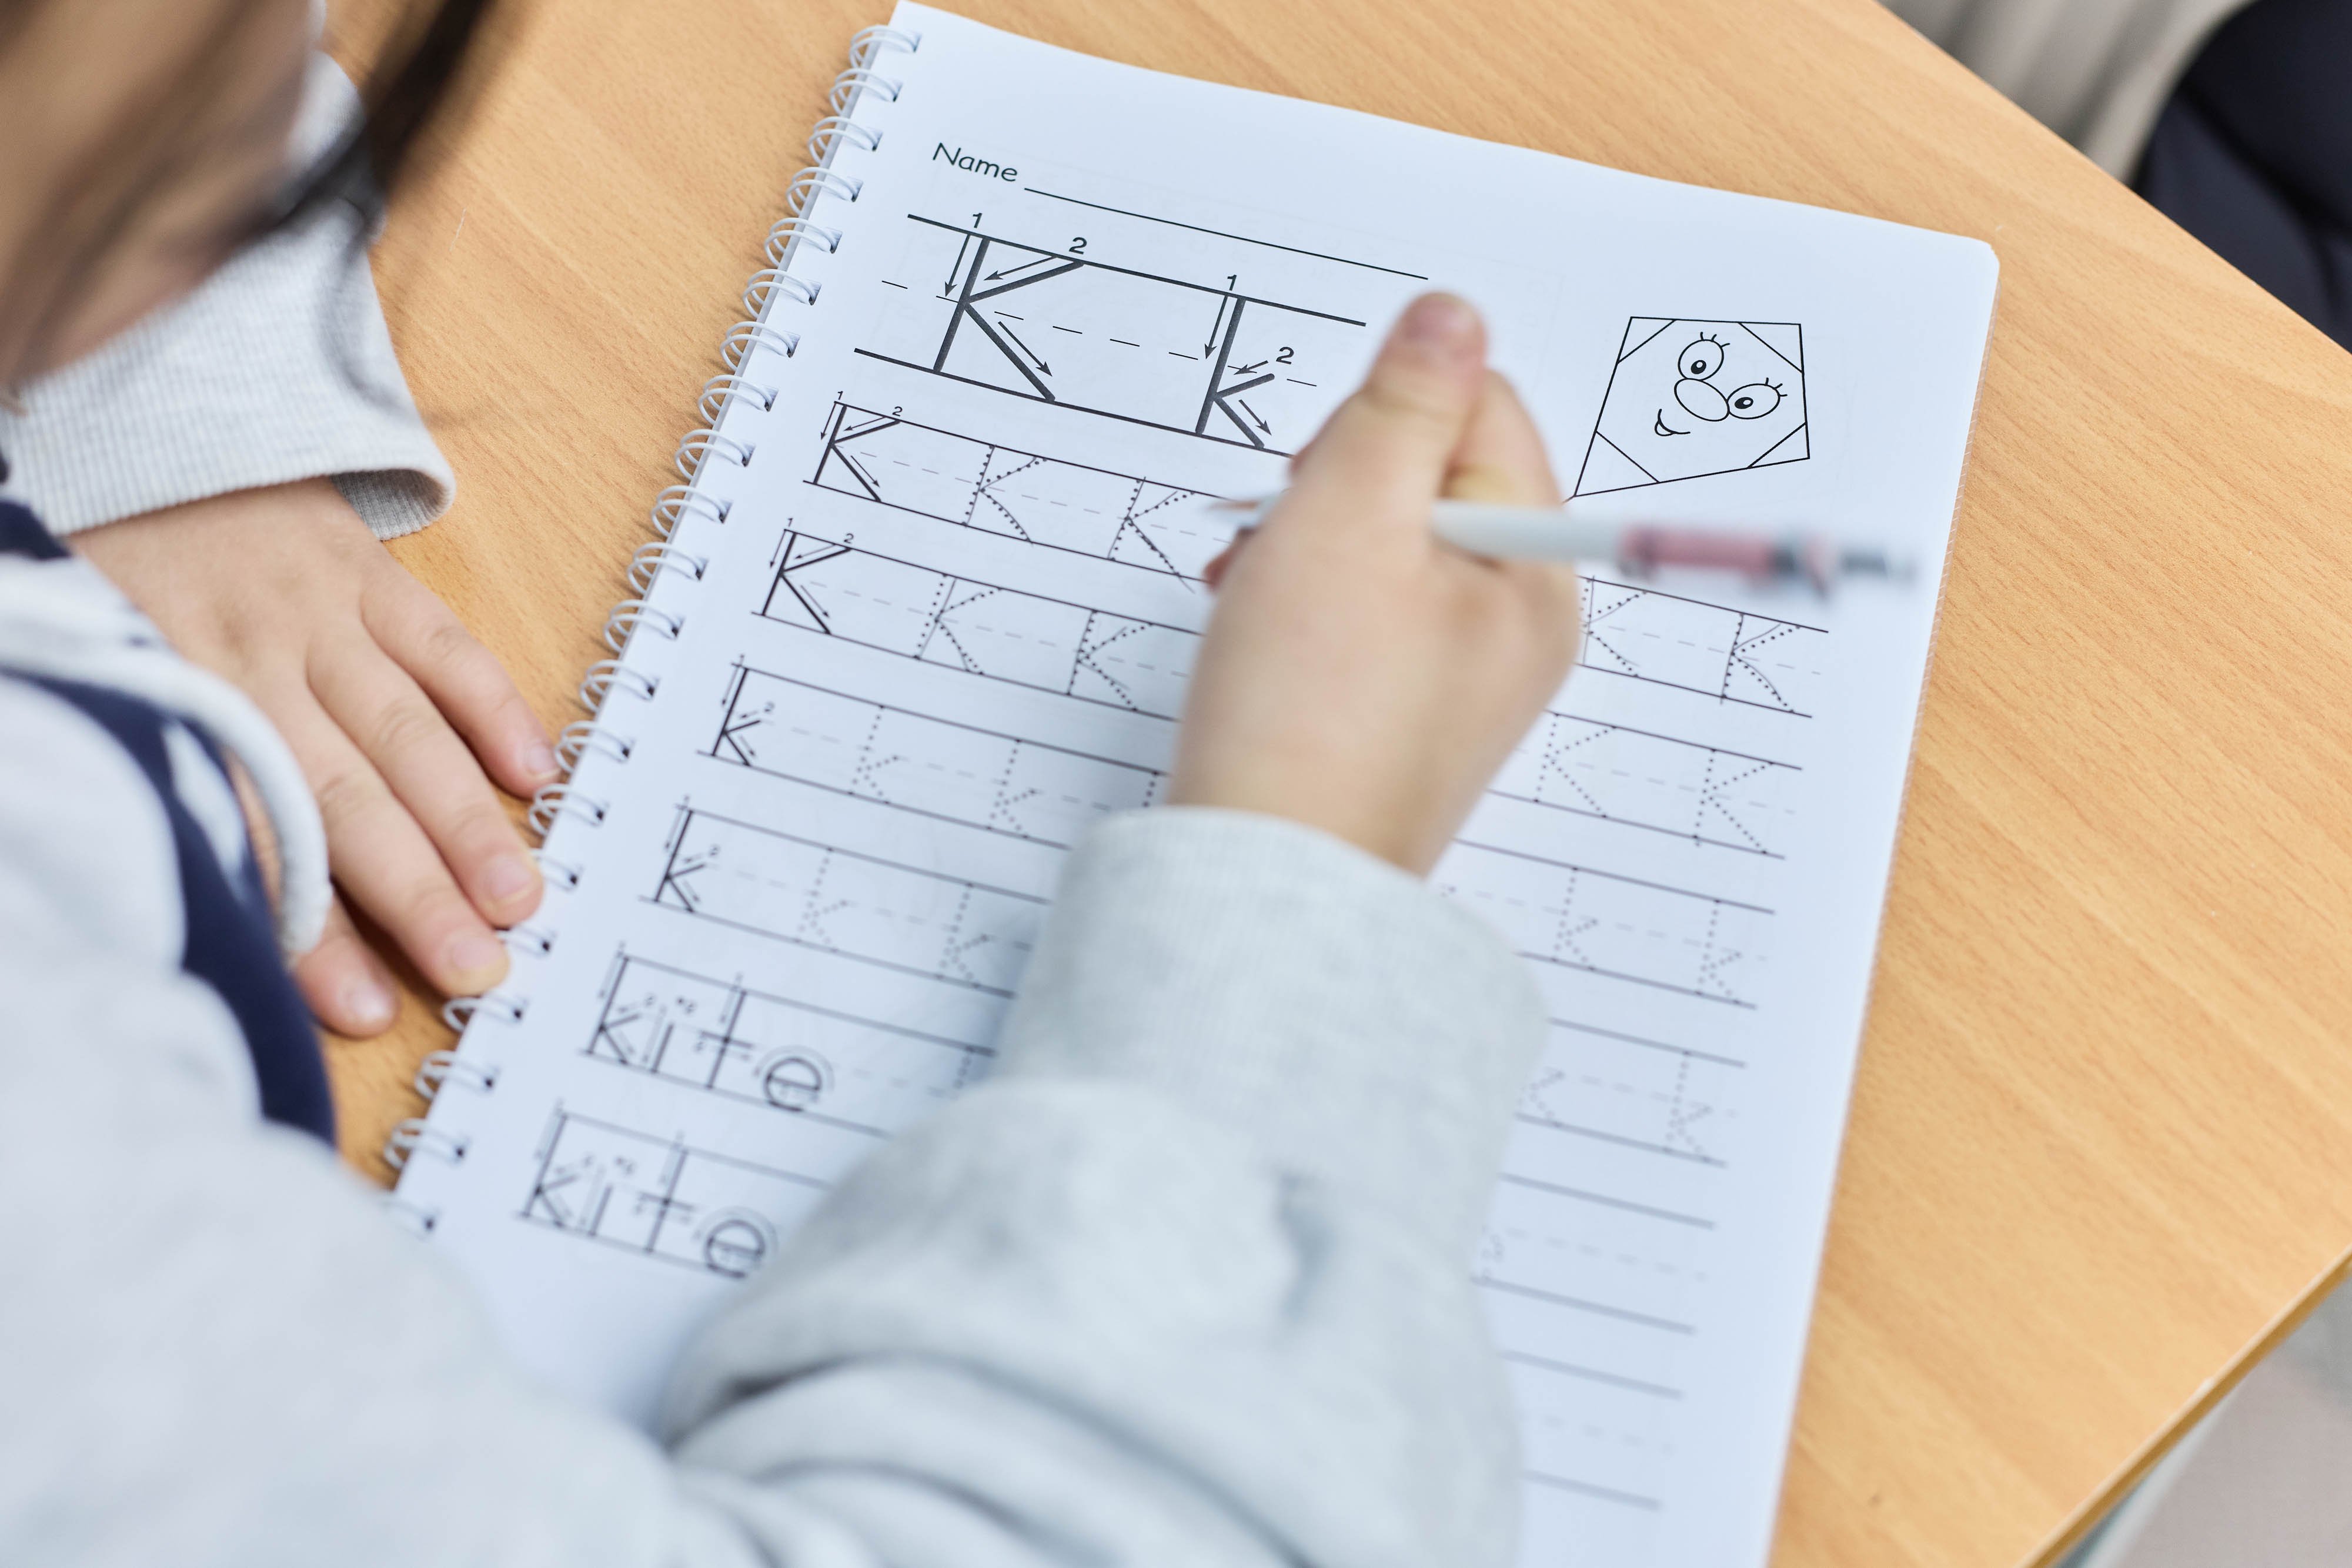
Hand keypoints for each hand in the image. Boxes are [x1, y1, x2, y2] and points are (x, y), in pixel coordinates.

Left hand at [72, 479, 556, 1033]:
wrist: (125, 424)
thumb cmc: (100, 567)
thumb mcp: (85, 667)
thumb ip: (146, 758)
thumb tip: (197, 886)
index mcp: (169, 695)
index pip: (252, 833)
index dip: (310, 926)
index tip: (366, 1007)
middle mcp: (250, 661)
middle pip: (344, 797)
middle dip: (415, 893)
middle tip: (477, 969)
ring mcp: (317, 614)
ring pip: (402, 732)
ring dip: (466, 820)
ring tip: (516, 898)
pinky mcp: (365, 571)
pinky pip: (439, 641)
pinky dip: (490, 704)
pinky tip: (532, 771)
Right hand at [1172, 293, 1580, 874]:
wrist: (1261, 877)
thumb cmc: (1303, 709)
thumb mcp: (1347, 515)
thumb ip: (1401, 402)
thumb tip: (1451, 313)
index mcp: (1533, 573)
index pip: (1481, 409)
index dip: (1382, 420)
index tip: (1320, 482)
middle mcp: (1517, 625)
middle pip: (1435, 475)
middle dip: (1339, 486)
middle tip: (1282, 541)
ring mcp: (1461, 675)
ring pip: (1387, 541)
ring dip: (1307, 542)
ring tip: (1256, 594)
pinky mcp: (1403, 711)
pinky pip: (1364, 610)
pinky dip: (1303, 601)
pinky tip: (1259, 630)